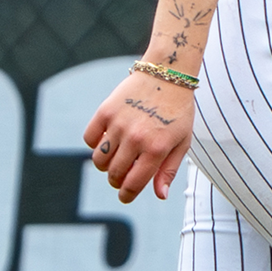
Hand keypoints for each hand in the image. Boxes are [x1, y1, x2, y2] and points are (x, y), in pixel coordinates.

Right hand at [82, 71, 195, 202]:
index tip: (125, 196)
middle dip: (117, 181)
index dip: (127, 195)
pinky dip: (95, 144)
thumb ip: (169, 169)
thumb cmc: (178, 111)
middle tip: (123, 174)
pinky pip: (90, 138)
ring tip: (117, 156)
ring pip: (99, 160)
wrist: (167, 74)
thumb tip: (160, 195)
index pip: (133, 184)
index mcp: (156, 148)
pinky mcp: (106, 111)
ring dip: (105, 164)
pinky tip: (108, 139)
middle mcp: (136, 138)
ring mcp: (119, 124)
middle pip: (114, 175)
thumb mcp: (181, 141)